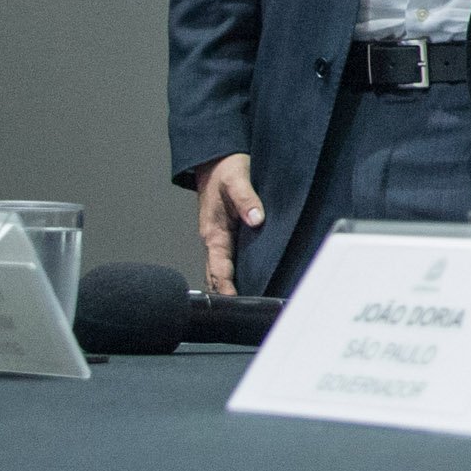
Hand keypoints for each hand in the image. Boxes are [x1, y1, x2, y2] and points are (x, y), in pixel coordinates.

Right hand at [194, 152, 262, 296]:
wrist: (215, 160)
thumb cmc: (224, 170)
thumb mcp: (237, 180)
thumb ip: (247, 199)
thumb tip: (257, 218)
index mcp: (213, 231)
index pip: (218, 266)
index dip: (225, 285)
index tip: (234, 300)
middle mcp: (213, 238)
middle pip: (217, 274)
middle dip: (226, 293)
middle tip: (242, 311)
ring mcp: (218, 237)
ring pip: (221, 268)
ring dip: (228, 285)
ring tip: (244, 303)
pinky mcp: (225, 232)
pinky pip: (227, 257)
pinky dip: (232, 272)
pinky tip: (246, 279)